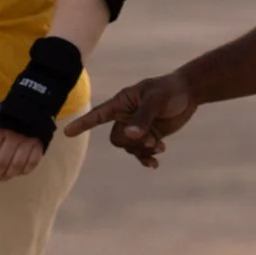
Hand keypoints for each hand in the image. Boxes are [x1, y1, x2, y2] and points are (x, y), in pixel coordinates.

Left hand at [0, 119, 48, 183]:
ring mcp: (28, 142)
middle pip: (2, 161)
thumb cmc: (6, 113)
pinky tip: (17, 173)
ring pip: (17, 164)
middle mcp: (13, 137)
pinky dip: (25, 170)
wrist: (32, 104)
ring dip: (8, 174)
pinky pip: (32, 162)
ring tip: (1, 179)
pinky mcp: (39, 145)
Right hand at [61, 70, 197, 168]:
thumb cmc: (170, 91)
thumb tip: (131, 135)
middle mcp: (125, 117)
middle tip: (150, 139)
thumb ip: (143, 117)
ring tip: (159, 146)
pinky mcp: (149, 136)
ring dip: (142, 150)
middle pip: (116, 139)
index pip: (98, 115)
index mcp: (121, 103)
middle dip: (131, 143)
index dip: (83, 124)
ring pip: (129, 148)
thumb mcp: (156, 101)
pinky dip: (147, 158)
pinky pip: (141, 153)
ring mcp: (137, 128)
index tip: (66, 133)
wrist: (188, 94)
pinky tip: (155, 163)